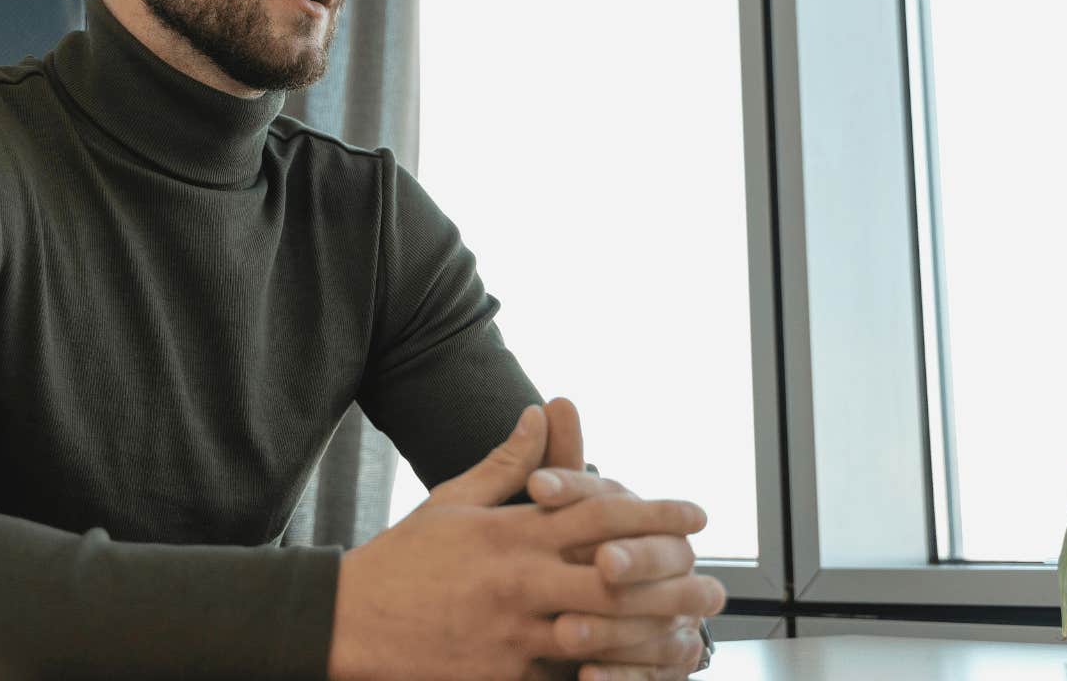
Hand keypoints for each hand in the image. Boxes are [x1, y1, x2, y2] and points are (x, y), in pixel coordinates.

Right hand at [326, 405, 720, 680]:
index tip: (697, 515)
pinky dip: (603, 679)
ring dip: (651, 636)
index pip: (597, 514)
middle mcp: (519, 579)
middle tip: (717, 587)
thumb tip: (541, 413)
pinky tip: (635, 679)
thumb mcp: (453, 501)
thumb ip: (507, 463)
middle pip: (613, 579)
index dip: (653, 513)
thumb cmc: (404, 560)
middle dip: (671, 582)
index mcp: (512, 532)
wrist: (349, 621)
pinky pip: (565, 680)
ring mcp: (512, 633)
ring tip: (694, 637)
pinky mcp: (501, 676)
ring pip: (599, 635)